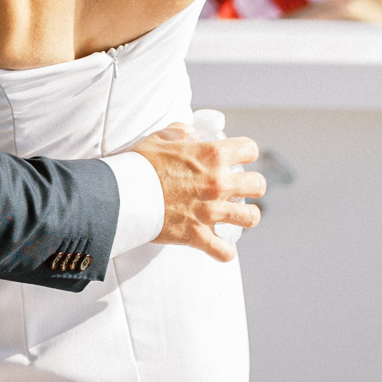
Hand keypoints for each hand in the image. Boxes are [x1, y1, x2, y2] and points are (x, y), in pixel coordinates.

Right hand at [131, 123, 264, 262]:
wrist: (123, 193)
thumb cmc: (140, 164)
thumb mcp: (159, 138)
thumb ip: (178, 132)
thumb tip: (187, 131)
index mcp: (211, 155)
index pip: (249, 149)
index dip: (246, 152)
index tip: (241, 157)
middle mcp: (217, 183)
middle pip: (258, 185)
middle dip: (252, 186)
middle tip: (241, 188)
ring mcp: (210, 212)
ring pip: (251, 218)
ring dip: (245, 217)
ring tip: (238, 215)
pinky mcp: (198, 236)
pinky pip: (225, 251)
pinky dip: (224, 251)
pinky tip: (221, 246)